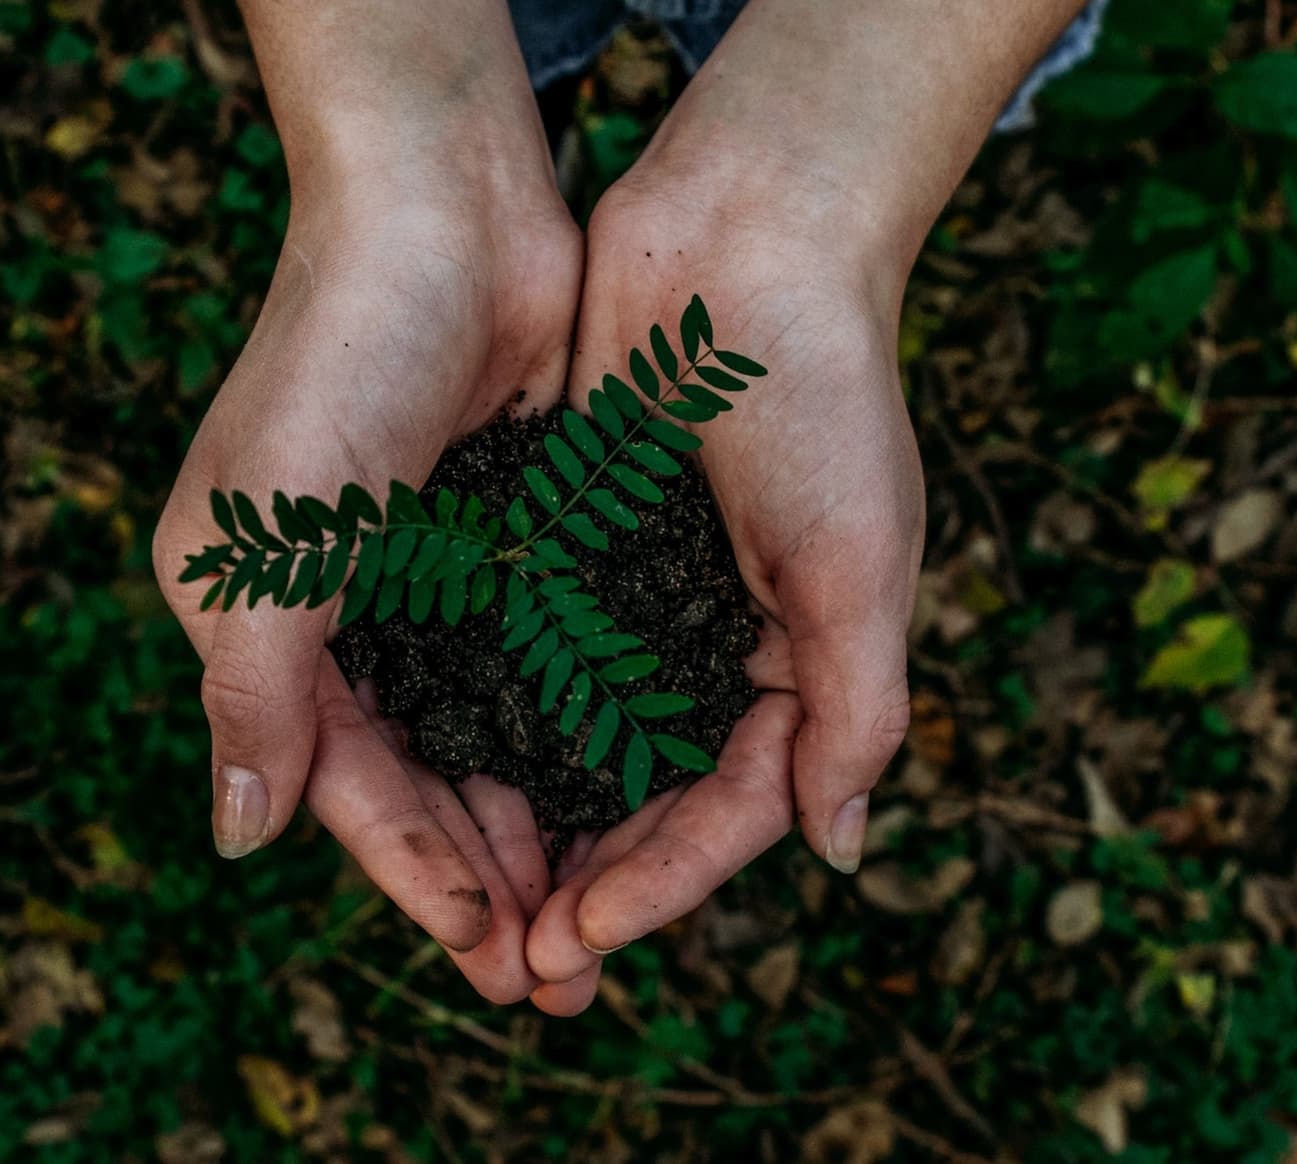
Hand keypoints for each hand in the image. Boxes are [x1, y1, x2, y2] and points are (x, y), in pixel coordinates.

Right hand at [151, 161, 584, 1001]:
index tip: (489, 950)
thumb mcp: (270, 542)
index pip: (341, 778)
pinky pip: (538, 663)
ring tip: (596, 915)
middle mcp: (341, 610)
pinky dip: (572, 732)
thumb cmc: (337, 361)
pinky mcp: (505, 538)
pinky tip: (623, 794)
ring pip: (484, 734)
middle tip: (556, 974)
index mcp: (261, 618)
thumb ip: (254, 694)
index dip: (413, 871)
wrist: (442, 206)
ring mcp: (428, 576)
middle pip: (418, 775)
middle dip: (483, 875)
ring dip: (535, 823)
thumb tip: (238, 839)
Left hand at [514, 173, 925, 1014]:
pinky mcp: (562, 547)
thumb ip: (855, 708)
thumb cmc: (822, 395)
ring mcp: (630, 600)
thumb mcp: (861, 562)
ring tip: (469, 904)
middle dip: (584, 884)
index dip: (659, 883)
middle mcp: (706, 646)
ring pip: (570, 744)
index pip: (725, 810)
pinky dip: (487, 719)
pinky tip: (435, 773)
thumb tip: (837, 851)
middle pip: (640, 798)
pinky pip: (520, 655)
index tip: (580, 939)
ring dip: (526, 825)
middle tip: (515, 965)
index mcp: (792, 665)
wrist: (744, 239)